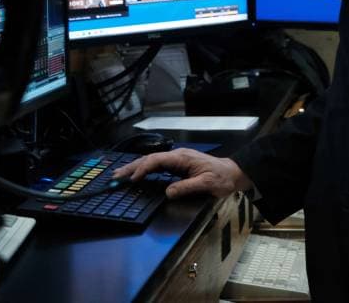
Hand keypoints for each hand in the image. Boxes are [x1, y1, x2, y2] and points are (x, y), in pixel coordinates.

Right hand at [112, 148, 253, 199]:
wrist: (232, 174)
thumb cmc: (221, 178)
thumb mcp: (206, 184)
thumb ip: (187, 187)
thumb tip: (168, 192)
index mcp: (182, 158)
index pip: (157, 160)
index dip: (143, 168)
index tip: (132, 178)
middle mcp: (178, 156)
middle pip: (150, 159)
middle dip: (132, 167)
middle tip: (116, 175)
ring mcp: (177, 160)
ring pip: (152, 162)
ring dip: (136, 168)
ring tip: (120, 175)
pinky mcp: (178, 166)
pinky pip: (157, 166)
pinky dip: (144, 170)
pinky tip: (137, 175)